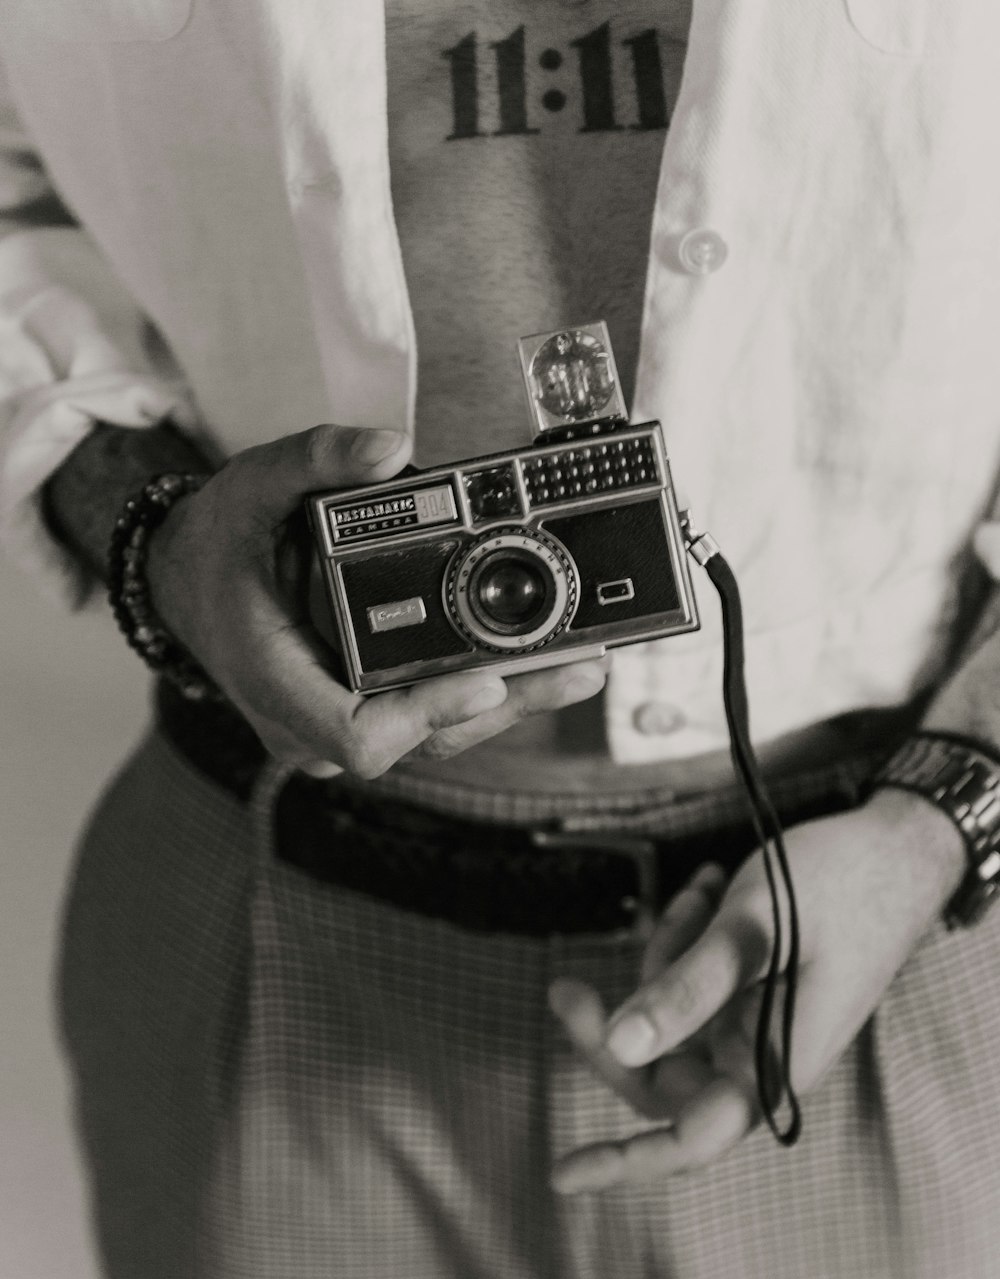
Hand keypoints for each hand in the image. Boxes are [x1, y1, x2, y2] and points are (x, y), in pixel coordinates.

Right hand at [146, 423, 607, 777]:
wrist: (184, 581)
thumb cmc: (219, 545)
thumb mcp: (252, 486)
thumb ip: (313, 458)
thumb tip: (387, 448)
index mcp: (277, 682)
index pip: (360, 736)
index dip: (428, 715)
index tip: (487, 680)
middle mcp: (308, 722)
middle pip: (421, 738)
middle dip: (504, 702)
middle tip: (578, 665)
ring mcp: (335, 727)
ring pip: (434, 735)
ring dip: (508, 703)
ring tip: (580, 665)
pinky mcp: (361, 715)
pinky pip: (427, 719)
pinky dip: (482, 693)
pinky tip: (537, 664)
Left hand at [548, 789, 966, 1190]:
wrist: (898, 850)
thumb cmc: (838, 887)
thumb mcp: (753, 930)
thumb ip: (687, 990)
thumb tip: (621, 1047)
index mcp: (773, 1063)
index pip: (691, 1136)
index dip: (626, 1159)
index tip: (561, 1174)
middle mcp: (762, 1057)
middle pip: (657, 1073)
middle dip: (616, 1028)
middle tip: (567, 989)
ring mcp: (756, 1028)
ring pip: (668, 1023)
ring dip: (665, 959)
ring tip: (701, 896)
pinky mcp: (751, 998)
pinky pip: (691, 989)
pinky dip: (686, 942)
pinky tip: (708, 892)